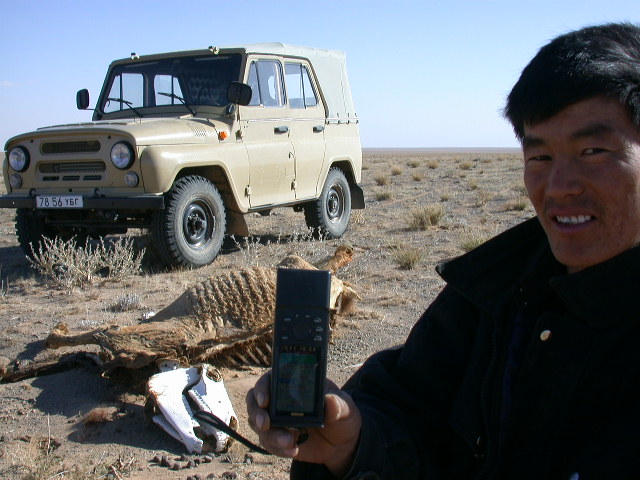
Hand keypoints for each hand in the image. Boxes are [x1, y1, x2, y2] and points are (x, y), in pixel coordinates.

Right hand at [246, 371, 361, 476]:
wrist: (341, 443)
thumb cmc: (342, 415)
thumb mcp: (345, 407)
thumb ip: (338, 404)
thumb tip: (329, 401)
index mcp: (293, 383)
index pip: (270, 379)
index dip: (262, 388)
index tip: (265, 400)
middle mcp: (280, 399)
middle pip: (254, 401)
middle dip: (257, 413)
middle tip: (266, 424)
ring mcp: (276, 419)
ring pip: (257, 423)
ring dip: (270, 434)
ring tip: (290, 442)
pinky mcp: (277, 438)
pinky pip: (267, 442)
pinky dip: (277, 447)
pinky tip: (292, 450)